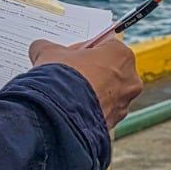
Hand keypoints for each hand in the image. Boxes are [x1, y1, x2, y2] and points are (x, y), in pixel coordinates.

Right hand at [28, 36, 142, 127]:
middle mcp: (130, 79)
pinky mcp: (113, 124)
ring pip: (107, 94)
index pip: (105, 45)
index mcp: (121, 54)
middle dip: (90, 72)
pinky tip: (70, 109)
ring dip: (90, 93)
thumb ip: (47, 46)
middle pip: (109, 70)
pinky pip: (100, 113)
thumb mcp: (49, 52)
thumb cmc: (62, 79)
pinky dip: (88, 111)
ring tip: (67, 94)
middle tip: (68, 74)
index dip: (84, 51)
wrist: (58, 116)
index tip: (71, 56)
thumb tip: (40, 47)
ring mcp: (124, 104)